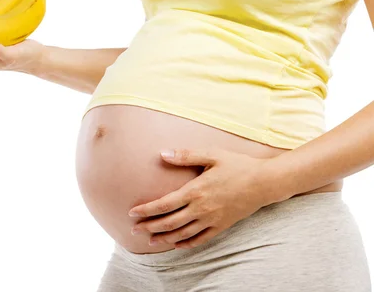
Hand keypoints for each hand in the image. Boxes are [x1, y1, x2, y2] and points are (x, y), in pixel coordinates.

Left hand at [128, 148, 281, 248]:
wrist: (265, 182)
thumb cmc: (237, 165)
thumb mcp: (211, 154)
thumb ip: (185, 155)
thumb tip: (162, 153)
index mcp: (195, 190)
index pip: (164, 204)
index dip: (146, 210)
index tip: (132, 213)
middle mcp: (201, 208)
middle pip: (169, 222)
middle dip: (149, 227)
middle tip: (134, 229)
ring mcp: (212, 220)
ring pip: (182, 234)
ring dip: (164, 238)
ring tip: (149, 240)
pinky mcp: (222, 226)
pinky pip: (201, 239)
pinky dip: (186, 244)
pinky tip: (176, 245)